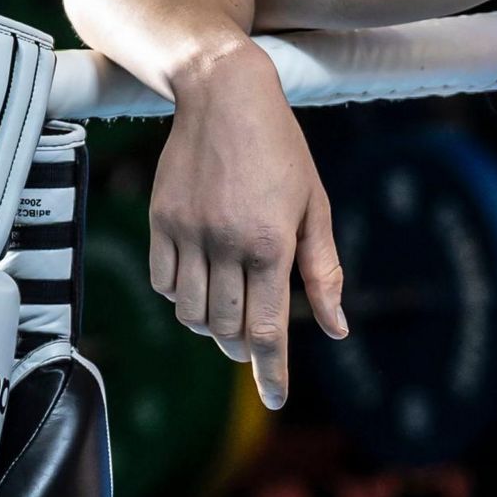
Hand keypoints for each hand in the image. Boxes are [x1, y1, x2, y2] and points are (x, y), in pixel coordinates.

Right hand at [150, 46, 347, 408]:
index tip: (277, 400)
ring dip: (213, 325)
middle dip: (244, 346)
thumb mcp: (316, 206)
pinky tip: (203, 284)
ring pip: (193, 313)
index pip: (268, 327)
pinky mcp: (160, 223)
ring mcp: (187, 233)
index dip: (272, 371)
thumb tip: (337, 328)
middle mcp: (225, 243)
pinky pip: (165, 285)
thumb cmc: (282, 151)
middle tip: (257, 344)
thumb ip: (324, 271)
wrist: (225, 97)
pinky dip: (184, 298)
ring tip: (232, 310)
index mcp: (271, 242)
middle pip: (228, 327)